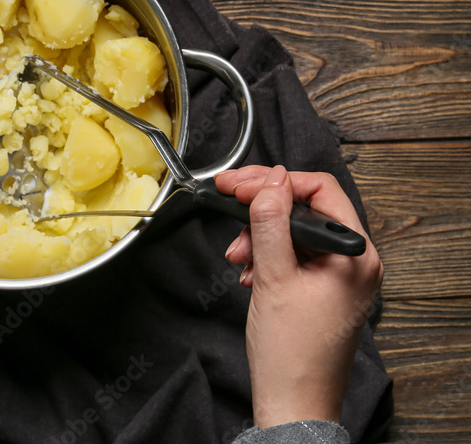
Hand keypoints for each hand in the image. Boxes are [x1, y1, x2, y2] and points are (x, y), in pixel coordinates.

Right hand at [215, 165, 383, 428]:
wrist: (294, 401)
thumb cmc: (291, 352)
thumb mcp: (273, 277)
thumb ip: (270, 223)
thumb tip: (270, 181)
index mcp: (355, 253)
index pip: (319, 190)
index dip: (274, 181)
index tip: (238, 185)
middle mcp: (354, 260)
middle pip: (306, 207)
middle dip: (262, 207)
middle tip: (228, 199)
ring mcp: (340, 274)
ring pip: (295, 230)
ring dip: (260, 234)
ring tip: (237, 255)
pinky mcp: (324, 286)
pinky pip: (295, 253)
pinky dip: (267, 255)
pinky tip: (250, 271)